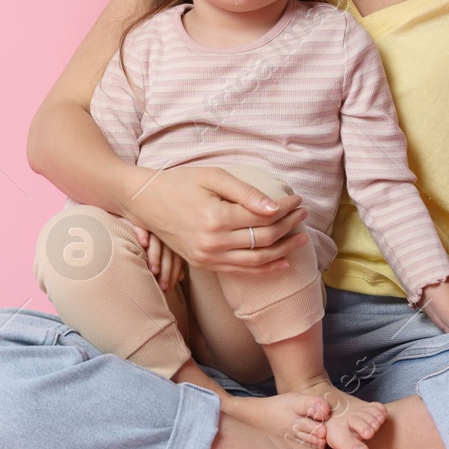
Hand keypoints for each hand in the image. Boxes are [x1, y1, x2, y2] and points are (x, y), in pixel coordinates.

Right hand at [121, 164, 309, 274]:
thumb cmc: (180, 182)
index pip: (263, 217)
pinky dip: (264, 268)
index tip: (298, 201)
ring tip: (300, 238)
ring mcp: (207, 257)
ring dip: (283, 250)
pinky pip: (240, 271)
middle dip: (288, 227)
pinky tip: (281, 261)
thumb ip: (245, 193)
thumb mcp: (213, 177)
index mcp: (216, 217)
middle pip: (263, 240)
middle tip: (303, 215)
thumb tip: (274, 208)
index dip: (285, 209)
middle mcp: (212, 242)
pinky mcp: (203, 264)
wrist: (145, 202)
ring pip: (256, 260)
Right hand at [129, 224, 185, 291]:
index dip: (173, 273)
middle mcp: (162, 232)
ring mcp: (150, 225)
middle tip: (162, 286)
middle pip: (168, 252)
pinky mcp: (135, 219)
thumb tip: (181, 277)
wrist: (125, 217)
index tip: (168, 289)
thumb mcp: (157, 250)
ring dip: (155, 256)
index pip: (176, 257)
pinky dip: (142, 233)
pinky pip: (140, 225)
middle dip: (166, 270)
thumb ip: (170, 261)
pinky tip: (143, 243)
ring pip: (156, 241)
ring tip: (154, 271)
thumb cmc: (143, 239)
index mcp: (170, 239)